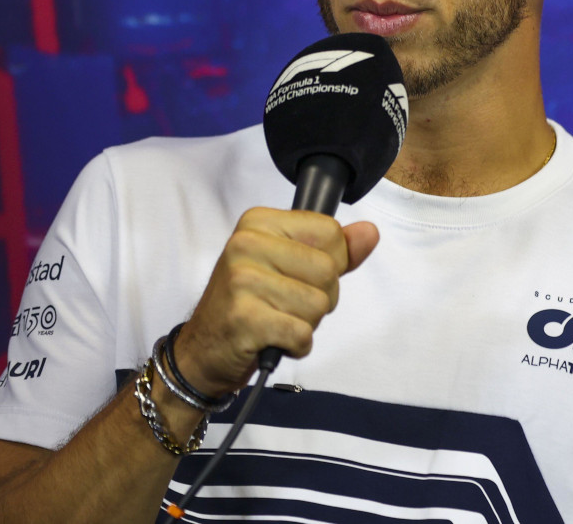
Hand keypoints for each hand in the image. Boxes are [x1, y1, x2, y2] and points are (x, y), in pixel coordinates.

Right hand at [172, 208, 379, 396]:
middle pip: (329, 271)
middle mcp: (246, 244)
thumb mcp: (290, 266)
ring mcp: (242, 280)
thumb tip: (369, 233)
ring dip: (306, 324)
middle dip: (320, 299)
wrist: (203, 350)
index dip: (329, 263)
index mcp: (259, 222)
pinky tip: (272, 340)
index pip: (330, 233)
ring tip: (275, 321)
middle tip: (284, 305)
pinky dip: (295, 345)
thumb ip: (334, 251)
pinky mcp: (244, 318)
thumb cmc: (248, 304)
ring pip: (319, 305)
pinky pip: (302, 334)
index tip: (297, 276)